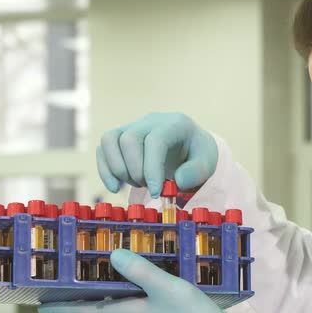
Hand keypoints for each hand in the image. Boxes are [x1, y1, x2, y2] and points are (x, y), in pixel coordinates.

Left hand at [38, 249, 223, 312]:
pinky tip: (127, 296)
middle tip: (58, 299)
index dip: (60, 308)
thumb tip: (113, 254)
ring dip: (95, 307)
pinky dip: (117, 306)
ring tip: (86, 297)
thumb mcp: (169, 289)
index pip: (83, 312)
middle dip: (74, 309)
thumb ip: (142, 271)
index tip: (40, 306)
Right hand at [96, 113, 217, 197]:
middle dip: (135, 170)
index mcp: (175, 124)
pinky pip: (103, 148)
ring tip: (137, 184)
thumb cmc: (197, 155)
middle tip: (148, 187)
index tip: (156, 191)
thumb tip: (178, 179)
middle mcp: (151, 121)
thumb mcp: (207, 163)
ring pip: (110, 139)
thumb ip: (197, 171)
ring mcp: (133, 126)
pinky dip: (105, 169)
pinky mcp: (120, 137)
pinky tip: (116, 187)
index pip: (155, 140)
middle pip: (129, 139)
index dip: (152, 168)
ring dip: (118, 169)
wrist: (189, 147)